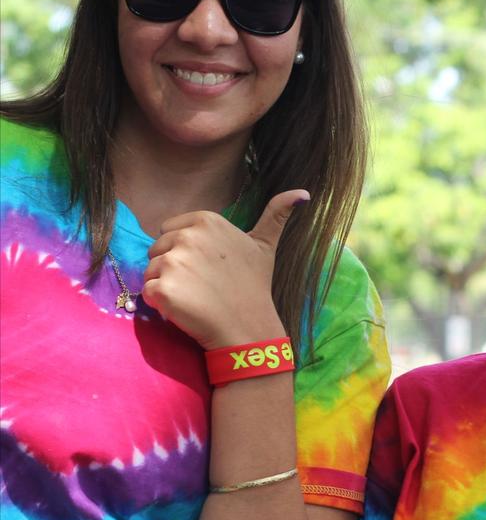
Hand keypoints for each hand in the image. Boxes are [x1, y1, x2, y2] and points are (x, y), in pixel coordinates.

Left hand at [142, 190, 308, 348]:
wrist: (248, 327)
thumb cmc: (254, 286)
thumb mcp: (266, 245)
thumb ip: (277, 215)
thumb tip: (303, 192)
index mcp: (207, 221)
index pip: (170, 230)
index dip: (184, 250)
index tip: (207, 267)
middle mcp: (188, 236)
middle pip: (157, 248)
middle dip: (173, 267)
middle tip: (202, 285)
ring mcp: (174, 262)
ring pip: (151, 270)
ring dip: (166, 285)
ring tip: (194, 297)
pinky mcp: (163, 289)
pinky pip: (147, 291)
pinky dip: (160, 303)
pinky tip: (183, 308)